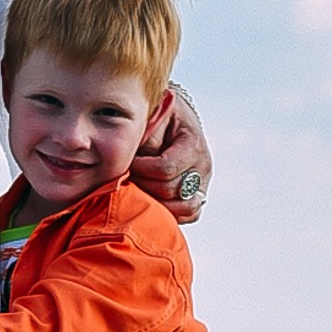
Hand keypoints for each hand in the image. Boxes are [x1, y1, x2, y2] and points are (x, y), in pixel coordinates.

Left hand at [132, 82, 210, 221]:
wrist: (175, 118)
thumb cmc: (161, 116)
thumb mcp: (153, 117)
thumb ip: (145, 139)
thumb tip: (133, 163)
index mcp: (193, 145)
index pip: (165, 169)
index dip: (141, 169)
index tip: (128, 161)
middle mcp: (203, 168)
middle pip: (169, 190)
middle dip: (143, 184)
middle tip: (128, 176)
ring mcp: (202, 184)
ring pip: (183, 208)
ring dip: (156, 202)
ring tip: (139, 189)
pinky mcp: (197, 196)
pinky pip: (188, 214)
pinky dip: (169, 213)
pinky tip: (151, 201)